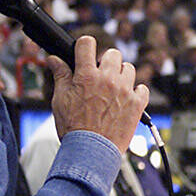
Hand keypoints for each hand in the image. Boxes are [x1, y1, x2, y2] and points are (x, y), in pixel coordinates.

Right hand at [48, 36, 148, 152]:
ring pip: (129, 69)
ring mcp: (125, 91)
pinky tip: (127, 99)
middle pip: (113, 54)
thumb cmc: (73, 128)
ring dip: (121, 75)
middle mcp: (108, 79)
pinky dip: (136, 92)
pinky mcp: (137, 104)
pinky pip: (143, 88)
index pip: (87, 43)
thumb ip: (60, 76)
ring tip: (113, 88)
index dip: (84, 46)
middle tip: (99, 76)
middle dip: (105, 62)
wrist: (91, 152)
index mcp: (86, 75)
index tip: (84, 52)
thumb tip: (53, 59)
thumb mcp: (60, 99)